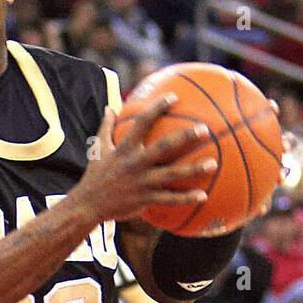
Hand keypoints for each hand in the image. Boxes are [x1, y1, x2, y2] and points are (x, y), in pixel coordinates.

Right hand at [70, 92, 215, 224]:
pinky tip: (204, 196)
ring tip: (213, 163)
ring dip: (194, 169)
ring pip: (172, 174)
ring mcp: (142, 182)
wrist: (88, 205)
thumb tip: (111, 107)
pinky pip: (169, 199)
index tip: (174, 97)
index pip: (142, 122)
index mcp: (125, 148)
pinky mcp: (145, 199)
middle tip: (204, 129)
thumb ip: (106, 127)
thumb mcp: (97, 148)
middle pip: (164, 147)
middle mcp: (136, 163)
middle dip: (184, 137)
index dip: (157, 108)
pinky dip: (186, 198)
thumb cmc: (95, 175)